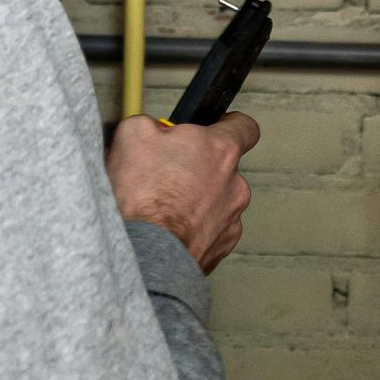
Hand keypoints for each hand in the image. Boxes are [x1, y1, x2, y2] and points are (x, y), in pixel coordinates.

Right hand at [107, 110, 259, 273]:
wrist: (144, 254)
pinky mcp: (220, 248)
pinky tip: (167, 228)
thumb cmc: (143, 197)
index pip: (245, 127)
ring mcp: (231, 219)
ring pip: (216, 201)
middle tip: (167, 172)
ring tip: (162, 207)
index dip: (229, 125)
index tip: (217, 128)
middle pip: (223, 167)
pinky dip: (192, 227)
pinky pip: (209, 229)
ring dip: (195, 200)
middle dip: (198, 167)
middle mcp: (235, 185)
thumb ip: (152, 124)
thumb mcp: (134, 135)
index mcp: (221, 151)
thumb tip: (152, 129)